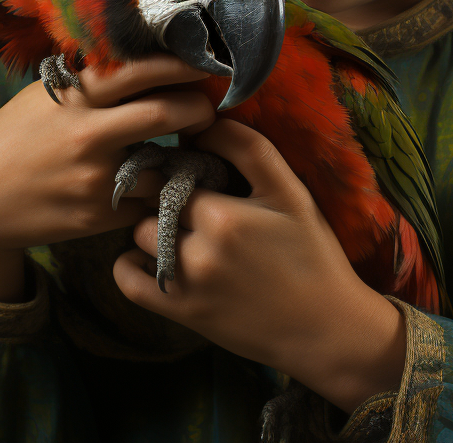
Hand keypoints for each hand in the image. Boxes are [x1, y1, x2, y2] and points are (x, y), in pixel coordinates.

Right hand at [0, 55, 215, 301]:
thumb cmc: (18, 137)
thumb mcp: (47, 97)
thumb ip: (93, 81)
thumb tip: (148, 55)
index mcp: (76, 97)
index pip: (140, 70)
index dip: (181, 63)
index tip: (208, 59)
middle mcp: (87, 134)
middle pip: (167, 113)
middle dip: (199, 108)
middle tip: (206, 108)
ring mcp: (94, 178)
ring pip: (165, 164)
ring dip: (185, 158)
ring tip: (189, 150)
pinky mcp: (97, 216)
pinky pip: (147, 200)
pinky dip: (159, 191)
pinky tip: (159, 183)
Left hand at [112, 119, 406, 414]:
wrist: (324, 328)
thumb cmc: (311, 253)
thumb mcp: (291, 193)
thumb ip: (248, 149)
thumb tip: (205, 123)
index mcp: (222, 216)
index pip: (176, 172)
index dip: (185, 168)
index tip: (202, 174)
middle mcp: (197, 252)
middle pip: (155, 203)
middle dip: (169, 196)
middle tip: (194, 202)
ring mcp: (186, 286)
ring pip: (140, 236)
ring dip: (153, 228)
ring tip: (182, 228)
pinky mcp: (181, 314)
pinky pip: (128, 281)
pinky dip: (130, 264)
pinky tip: (152, 255)